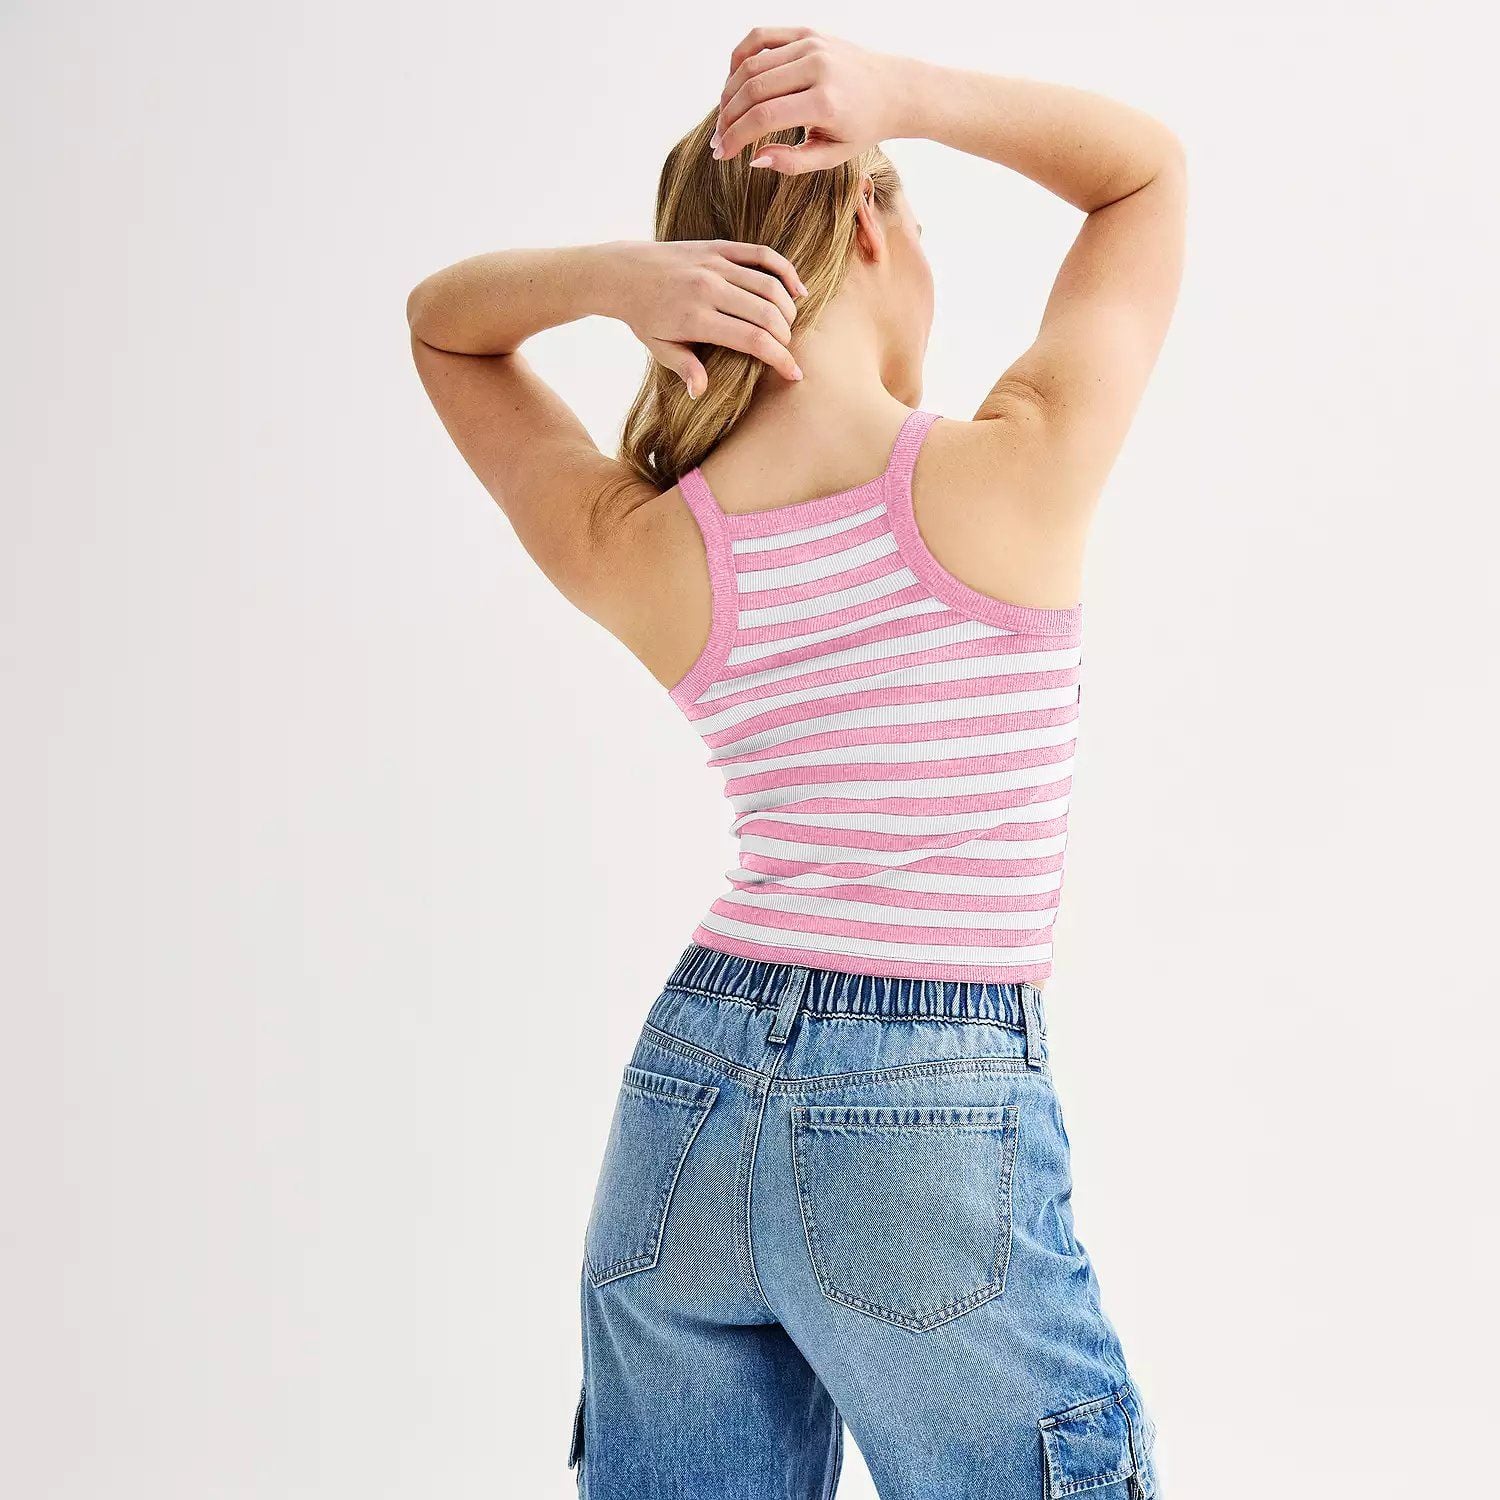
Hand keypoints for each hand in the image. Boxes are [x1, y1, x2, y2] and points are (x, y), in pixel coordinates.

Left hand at [608, 239, 805, 397]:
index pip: (752, 340)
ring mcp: (715, 264)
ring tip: (788, 325)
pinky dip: (785, 271)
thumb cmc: (644, 317)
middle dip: (785, 337)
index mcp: (696, 319)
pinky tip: (798, 290)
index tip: (793, 373)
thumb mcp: (659, 348)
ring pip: (770, 285)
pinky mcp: (719, 247)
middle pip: (767, 314)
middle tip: (785, 349)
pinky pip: (762, 255)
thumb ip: (684, 368)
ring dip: (788, 309)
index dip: (780, 358)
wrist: (623, 273)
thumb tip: (700, 392)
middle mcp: (709, 289)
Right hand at [711, 28, 904, 173]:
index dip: (736, 136)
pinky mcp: (807, 32)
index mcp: (824, 102)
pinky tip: (734, 81)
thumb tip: (753, 159)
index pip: (764, 117)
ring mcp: (811, 45)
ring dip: (729, 92)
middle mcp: (817, 67)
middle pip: (753, 89)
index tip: (721, 154)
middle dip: (727, 117)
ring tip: (724, 117)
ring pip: (751, 64)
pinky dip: (740, 58)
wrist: (894, 89)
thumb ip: (793, 162)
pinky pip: (761, 37)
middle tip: (718, 139)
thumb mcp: (832, 156)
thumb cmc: (862, 128)